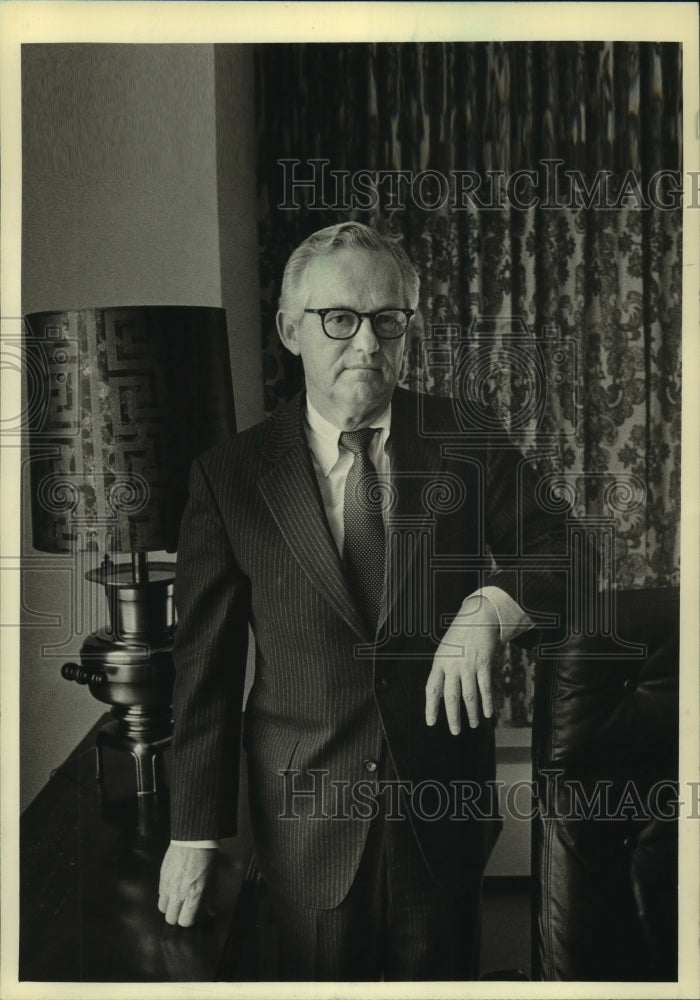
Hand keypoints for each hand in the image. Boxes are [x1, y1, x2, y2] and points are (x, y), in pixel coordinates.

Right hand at [158, 843, 217, 926]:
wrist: (193, 840)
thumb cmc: (207, 859)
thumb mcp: (213, 879)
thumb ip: (210, 898)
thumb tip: (211, 912)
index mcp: (194, 895)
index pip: (185, 921)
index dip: (189, 920)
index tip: (193, 914)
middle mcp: (178, 893)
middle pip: (170, 919)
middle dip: (177, 916)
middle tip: (184, 908)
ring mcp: (168, 886)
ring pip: (162, 908)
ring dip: (169, 907)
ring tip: (177, 899)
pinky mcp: (161, 877)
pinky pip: (160, 894)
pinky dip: (166, 895)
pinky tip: (173, 887)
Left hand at [425, 598, 499, 733]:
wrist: (477, 618)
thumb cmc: (459, 637)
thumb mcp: (444, 651)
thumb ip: (442, 672)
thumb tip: (442, 697)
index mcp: (439, 662)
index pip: (432, 689)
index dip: (431, 707)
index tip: (430, 722)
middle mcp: (452, 665)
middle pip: (451, 697)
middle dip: (453, 717)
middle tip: (455, 732)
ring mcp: (468, 665)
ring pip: (469, 695)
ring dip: (472, 713)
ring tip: (473, 725)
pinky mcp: (484, 664)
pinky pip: (485, 688)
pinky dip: (487, 703)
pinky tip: (488, 714)